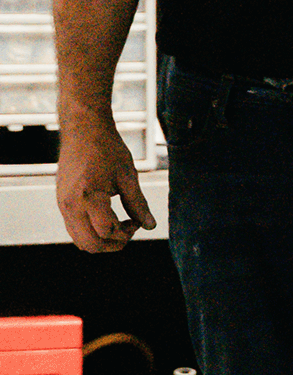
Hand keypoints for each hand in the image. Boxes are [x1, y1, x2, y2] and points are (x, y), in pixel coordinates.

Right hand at [57, 117, 154, 253]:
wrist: (83, 130)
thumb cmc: (106, 149)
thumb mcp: (128, 176)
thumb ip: (138, 204)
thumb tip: (150, 226)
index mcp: (88, 196)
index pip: (106, 231)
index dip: (126, 233)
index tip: (137, 222)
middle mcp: (70, 204)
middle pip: (89, 244)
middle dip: (113, 244)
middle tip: (130, 229)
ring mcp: (62, 205)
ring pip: (79, 240)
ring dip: (102, 240)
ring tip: (121, 223)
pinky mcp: (61, 203)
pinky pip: (74, 229)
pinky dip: (92, 231)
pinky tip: (109, 217)